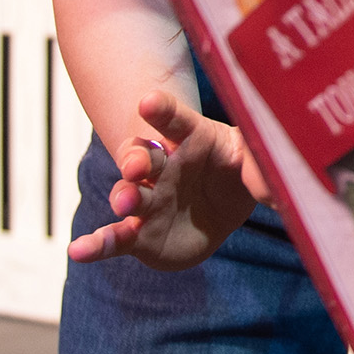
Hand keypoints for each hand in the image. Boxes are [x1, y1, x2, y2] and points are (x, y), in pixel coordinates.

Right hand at [66, 89, 275, 270]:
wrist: (220, 208)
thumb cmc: (234, 169)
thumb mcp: (254, 158)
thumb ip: (261, 162)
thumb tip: (275, 173)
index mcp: (191, 139)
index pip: (176, 121)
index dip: (161, 111)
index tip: (148, 102)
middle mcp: (163, 166)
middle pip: (143, 157)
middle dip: (136, 159)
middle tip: (136, 166)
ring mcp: (149, 199)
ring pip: (128, 195)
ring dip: (123, 197)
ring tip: (125, 204)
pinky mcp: (138, 233)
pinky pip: (115, 238)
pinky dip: (96, 245)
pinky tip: (78, 251)